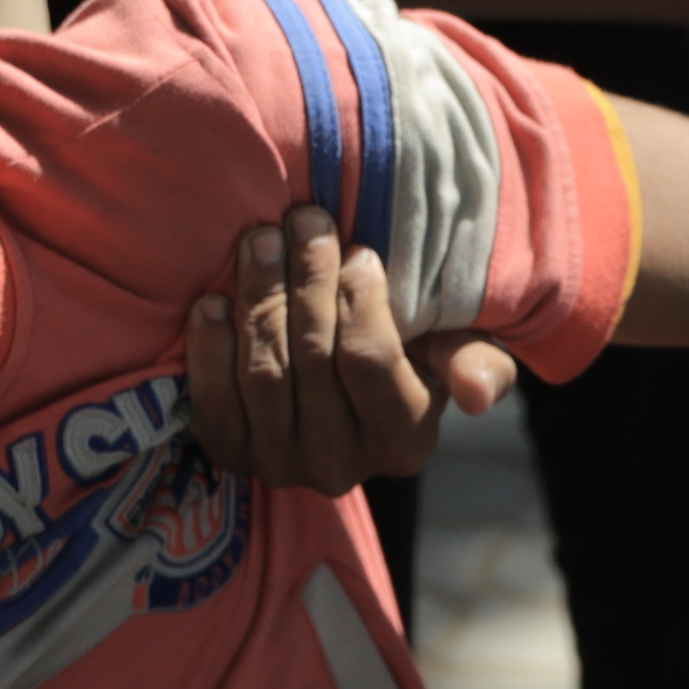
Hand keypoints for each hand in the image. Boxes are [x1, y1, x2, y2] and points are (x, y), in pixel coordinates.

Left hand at [176, 206, 511, 490]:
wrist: (334, 399)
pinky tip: (213, 301)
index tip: (357, 251)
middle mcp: (340, 466)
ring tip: (261, 241)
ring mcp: (280, 465)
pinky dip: (211, 347)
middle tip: (301, 221)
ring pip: (264, 371)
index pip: (370, 361)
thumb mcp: (453, 355)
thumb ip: (475, 364)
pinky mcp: (230, 455)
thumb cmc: (404, 359)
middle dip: (305, 280)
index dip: (359, 299)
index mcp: (402, 442)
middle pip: (311, 360)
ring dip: (258, 297)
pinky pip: (214, 399)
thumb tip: (477, 393)